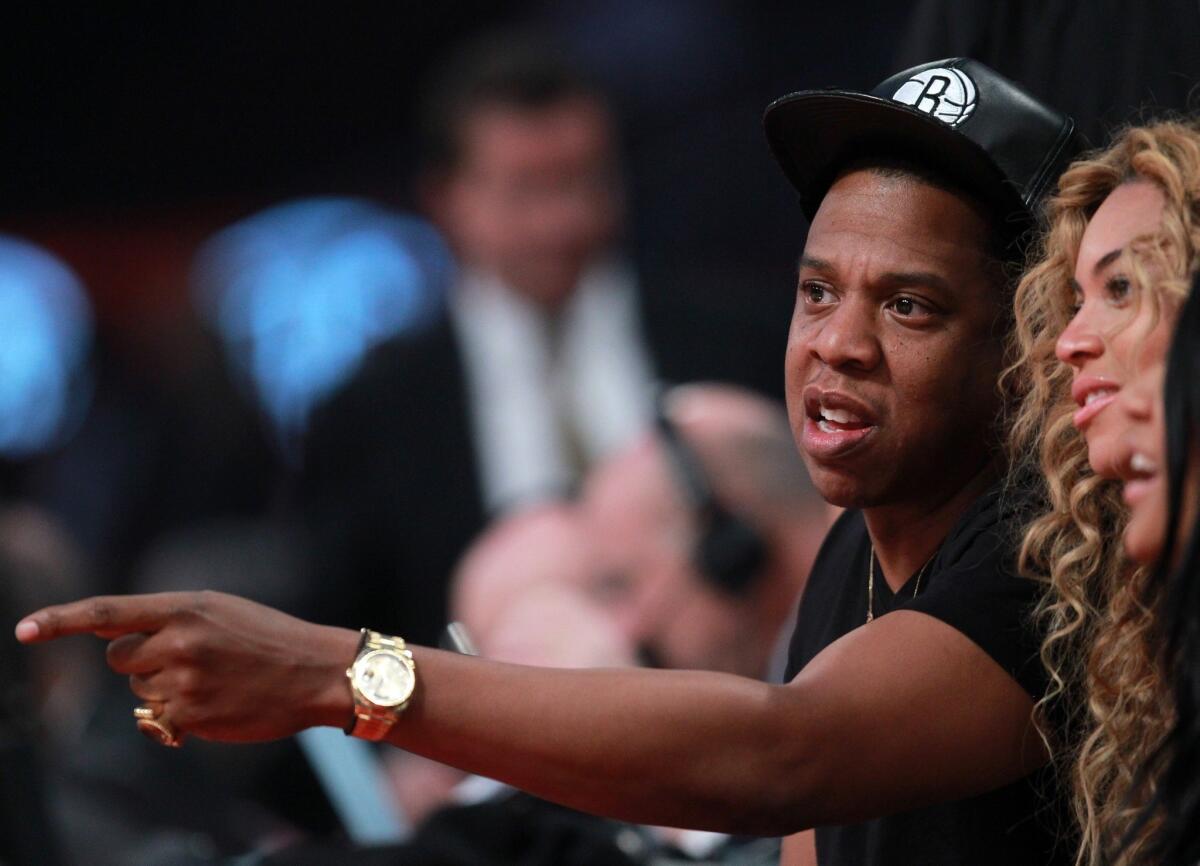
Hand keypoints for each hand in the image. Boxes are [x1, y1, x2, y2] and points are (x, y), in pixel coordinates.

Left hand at [15, 591, 357, 742]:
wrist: (316, 672)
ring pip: (139, 690)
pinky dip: (180, 715)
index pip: (108, 612)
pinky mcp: (191, 716)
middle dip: (140, 661)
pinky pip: (159, 719)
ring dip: (164, 688)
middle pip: (118, 657)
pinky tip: (219, 702)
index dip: (60, 620)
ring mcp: (184, 681)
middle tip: (187, 658)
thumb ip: (169, 619)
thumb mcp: (220, 611)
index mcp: (186, 607)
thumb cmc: (269, 639)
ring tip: (214, 679)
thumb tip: (114, 640)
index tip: (23, 629)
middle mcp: (179, 642)